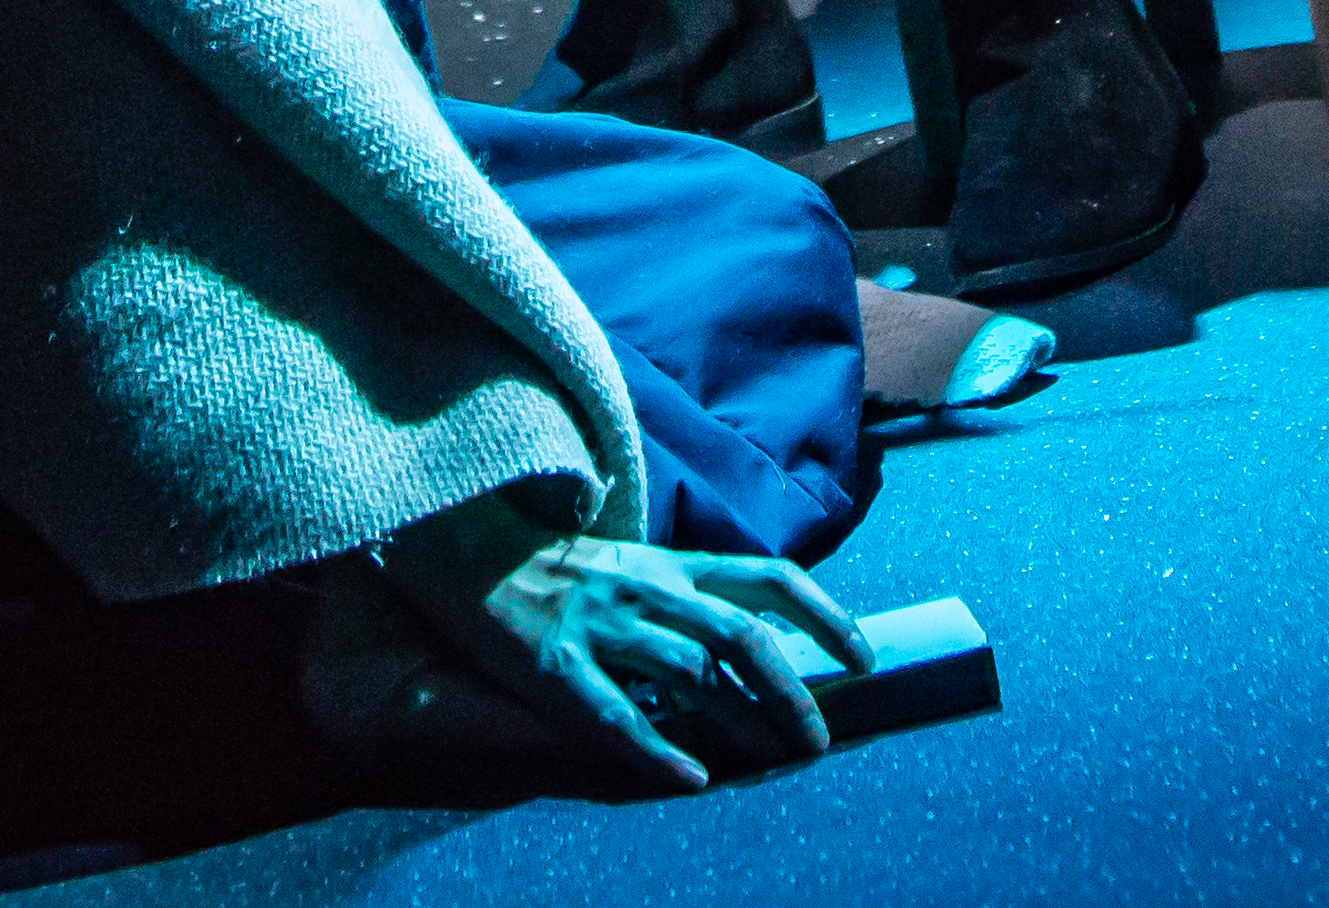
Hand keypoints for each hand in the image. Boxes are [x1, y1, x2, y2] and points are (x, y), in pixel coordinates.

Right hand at [380, 496, 869, 793]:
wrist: (463, 549)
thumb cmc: (560, 569)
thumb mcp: (638, 568)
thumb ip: (694, 599)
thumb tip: (764, 643)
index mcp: (673, 564)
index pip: (769, 579)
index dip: (826, 617)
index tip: (865, 661)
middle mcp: (647, 588)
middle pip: (740, 635)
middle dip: (790, 690)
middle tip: (818, 740)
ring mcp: (602, 625)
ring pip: (690, 675)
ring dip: (742, 721)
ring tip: (774, 761)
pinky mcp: (555, 666)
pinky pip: (614, 713)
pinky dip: (657, 748)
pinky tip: (693, 778)